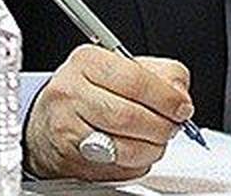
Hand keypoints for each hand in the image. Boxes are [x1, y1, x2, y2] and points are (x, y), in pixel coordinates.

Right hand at [24, 45, 193, 179]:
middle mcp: (72, 93)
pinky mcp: (71, 160)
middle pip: (130, 116)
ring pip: (125, 148)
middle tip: (173, 125)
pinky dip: (136, 164)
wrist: (47, 122)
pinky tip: (133, 150)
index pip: (134, 80)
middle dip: (162, 126)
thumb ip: (159, 73)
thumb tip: (179, 94)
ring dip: (152, 148)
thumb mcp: (121, 66)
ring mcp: (68, 129)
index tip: (182, 107)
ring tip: (155, 139)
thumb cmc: (89, 92)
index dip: (166, 97)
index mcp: (87, 62)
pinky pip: (118, 169)